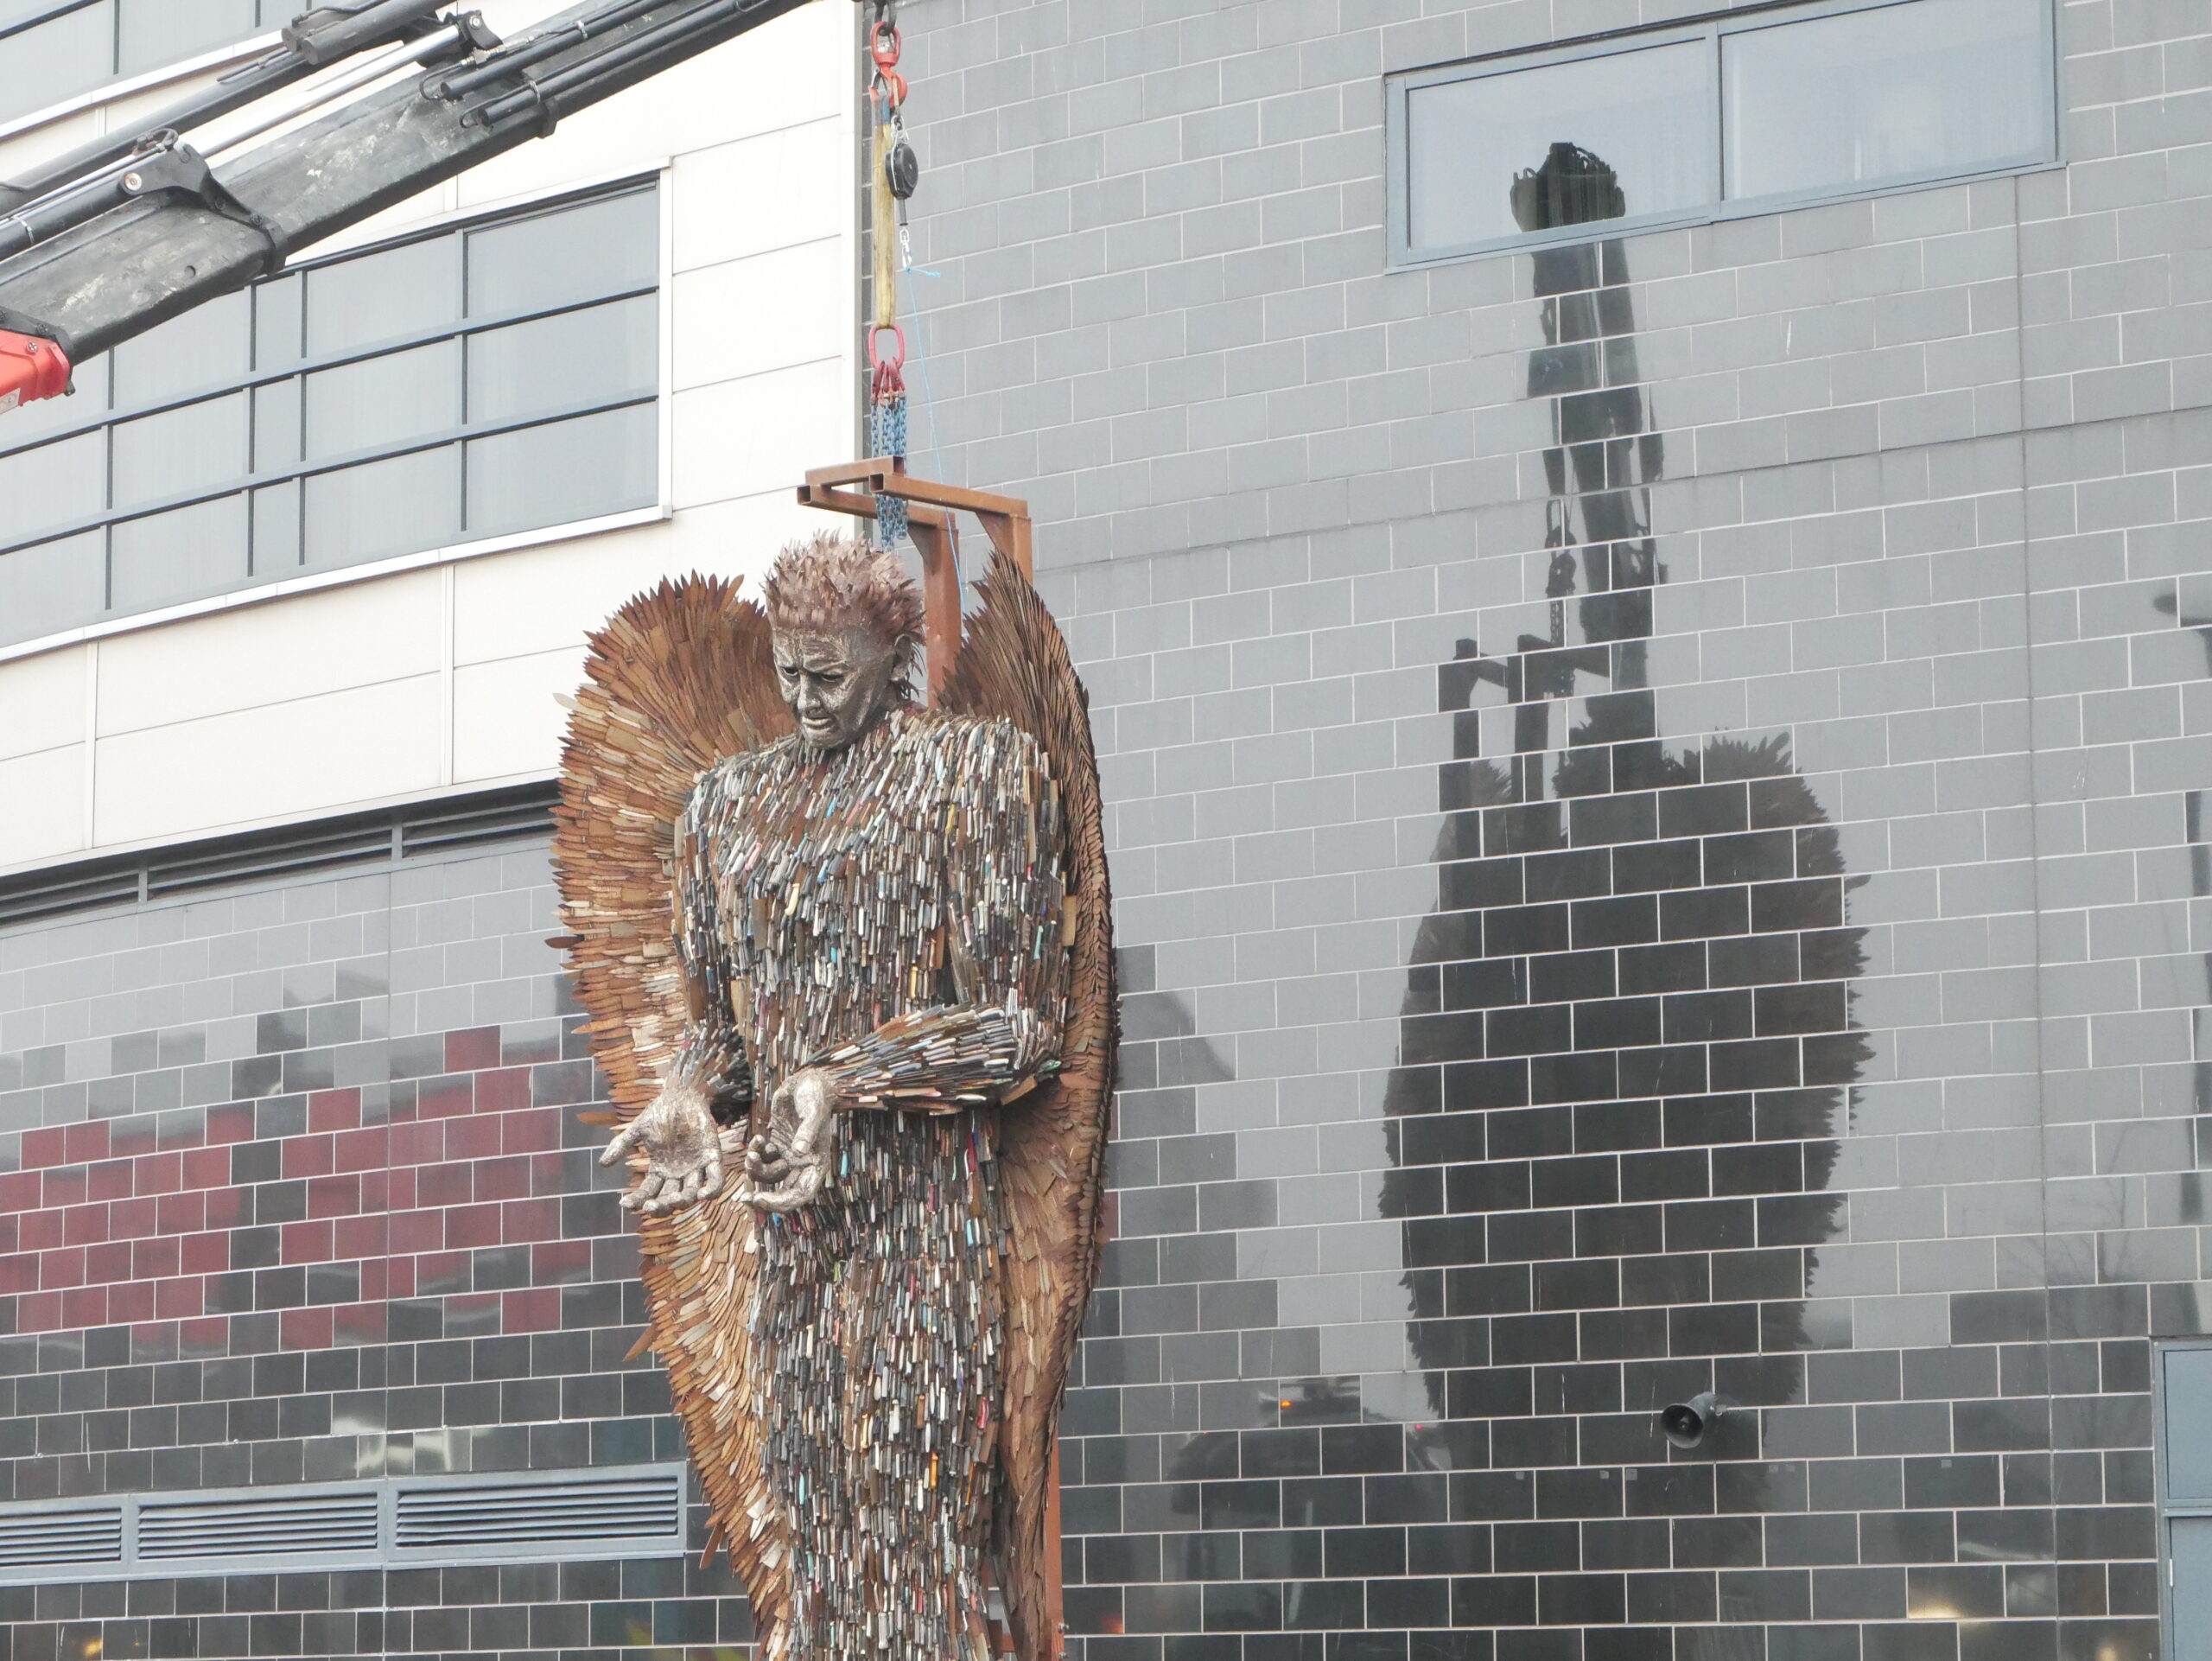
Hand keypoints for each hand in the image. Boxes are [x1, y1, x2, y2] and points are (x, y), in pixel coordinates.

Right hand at [600, 1071, 725, 1215]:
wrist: (682, 1094)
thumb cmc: (660, 1111)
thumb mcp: (638, 1129)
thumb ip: (621, 1145)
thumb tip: (603, 1164)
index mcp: (660, 1170)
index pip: (647, 1192)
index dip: (636, 1200)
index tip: (624, 1203)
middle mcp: (677, 1174)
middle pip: (668, 1200)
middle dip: (660, 1206)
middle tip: (651, 1205)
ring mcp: (695, 1167)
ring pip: (690, 1194)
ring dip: (682, 1201)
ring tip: (674, 1199)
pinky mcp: (712, 1157)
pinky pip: (715, 1180)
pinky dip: (711, 1190)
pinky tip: (702, 1194)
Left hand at [738, 1068, 839, 1213]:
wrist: (807, 1080)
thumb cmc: (814, 1095)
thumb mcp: (813, 1110)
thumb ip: (807, 1131)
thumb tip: (799, 1151)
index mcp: (816, 1162)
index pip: (801, 1193)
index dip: (782, 1202)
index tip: (760, 1200)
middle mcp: (803, 1163)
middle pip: (784, 1192)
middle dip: (764, 1197)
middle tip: (745, 1198)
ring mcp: (789, 1156)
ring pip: (769, 1176)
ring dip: (756, 1170)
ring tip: (751, 1155)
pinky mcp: (778, 1145)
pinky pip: (764, 1159)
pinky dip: (757, 1153)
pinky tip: (757, 1139)